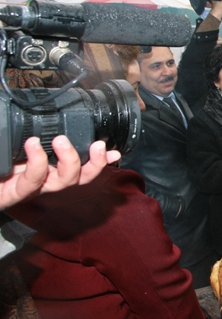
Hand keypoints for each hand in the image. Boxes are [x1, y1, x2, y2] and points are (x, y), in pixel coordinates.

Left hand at [1, 136, 120, 209]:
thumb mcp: (9, 141)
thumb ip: (27, 134)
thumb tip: (43, 122)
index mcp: (41, 168)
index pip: (77, 167)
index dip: (98, 161)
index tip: (113, 149)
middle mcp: (39, 180)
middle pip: (79, 179)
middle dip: (94, 164)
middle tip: (98, 145)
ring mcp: (26, 188)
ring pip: (62, 183)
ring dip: (70, 161)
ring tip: (61, 140)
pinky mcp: (11, 196)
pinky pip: (32, 183)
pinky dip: (37, 163)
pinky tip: (31, 146)